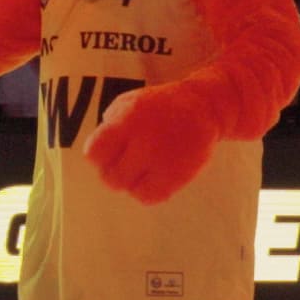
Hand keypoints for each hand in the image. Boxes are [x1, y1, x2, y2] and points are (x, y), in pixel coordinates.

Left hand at [83, 85, 216, 204]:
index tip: (109, 154)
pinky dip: (147, 192)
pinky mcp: (176, 175)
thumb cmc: (160, 106)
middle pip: (110, 177)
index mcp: (127, 121)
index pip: (95, 153)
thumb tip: (97, 154)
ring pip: (128, 189)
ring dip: (132, 182)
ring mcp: (161, 161)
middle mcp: (143, 142)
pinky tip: (154, 178)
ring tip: (143, 169)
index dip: (99, 157)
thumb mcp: (129, 102)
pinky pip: (148, 197)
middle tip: (127, 165)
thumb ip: (110, 126)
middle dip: (114, 173)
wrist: (203, 107)